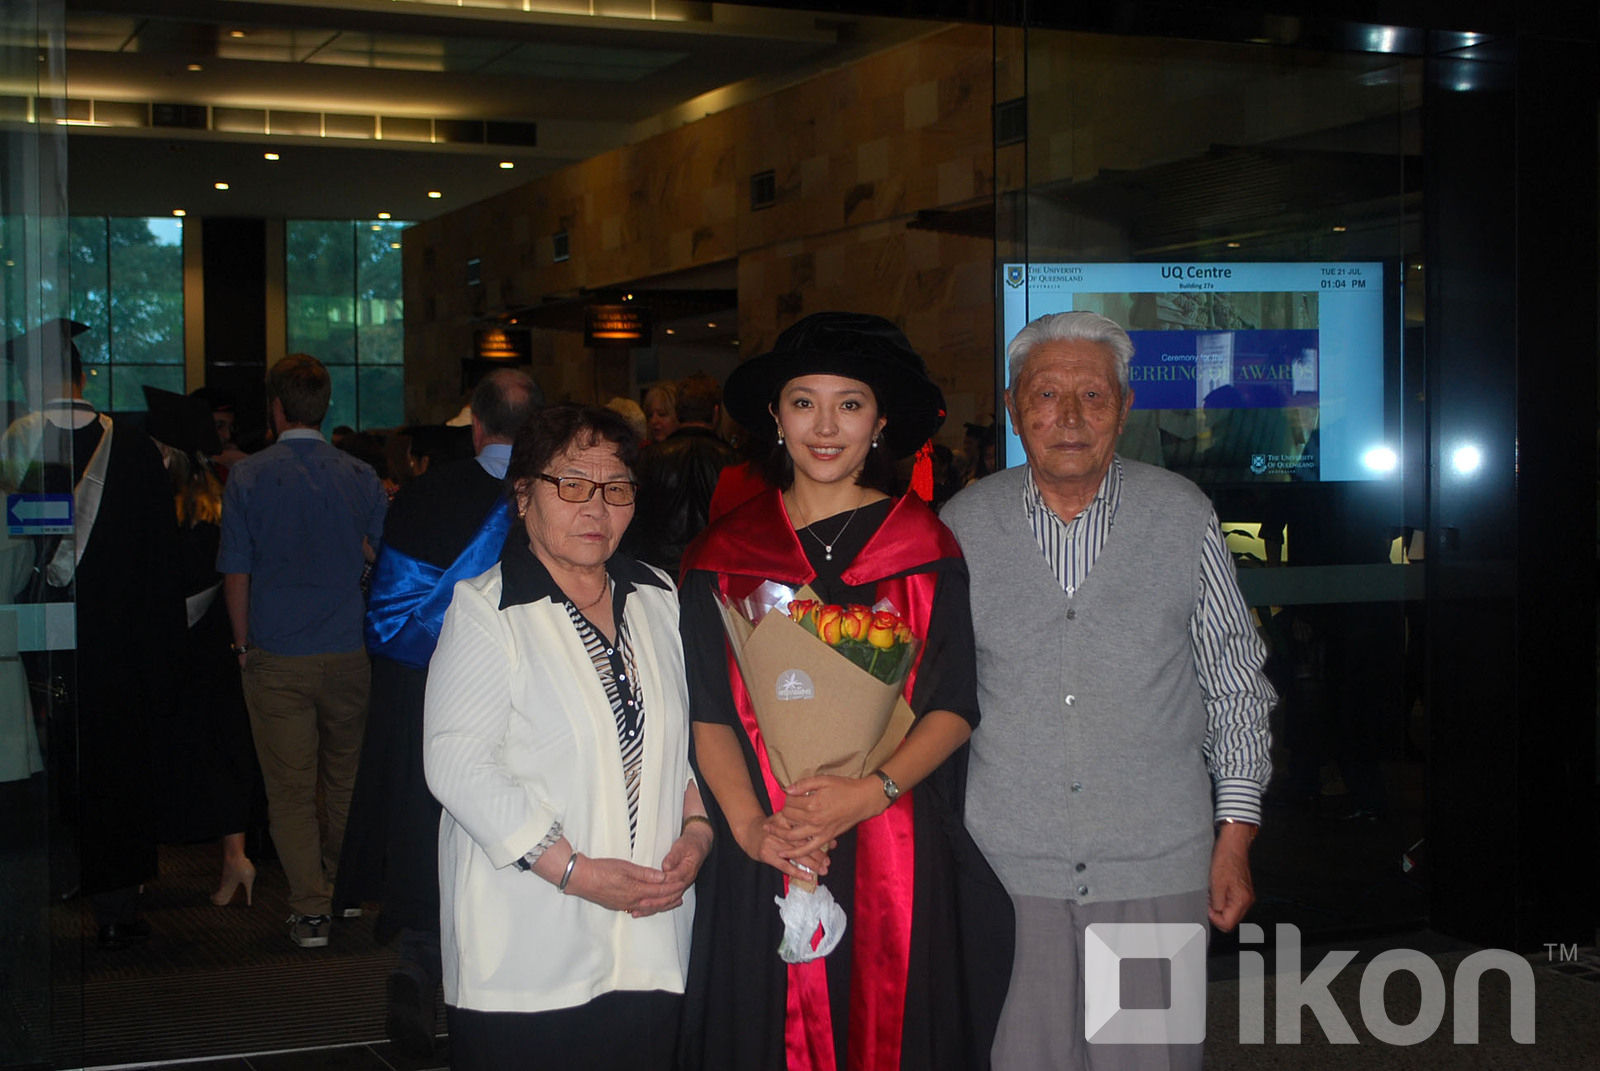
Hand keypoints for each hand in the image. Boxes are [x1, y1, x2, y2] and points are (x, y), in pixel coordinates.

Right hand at [564, 855, 686, 915]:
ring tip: (672, 903)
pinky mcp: (617, 905)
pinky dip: (649, 908)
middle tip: (682, 895)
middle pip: (657, 903)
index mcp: (636, 891)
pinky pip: (638, 909)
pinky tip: (649, 907)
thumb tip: (662, 877)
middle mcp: (632, 901)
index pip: (660, 891)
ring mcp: (624, 905)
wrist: (581, 879)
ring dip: (662, 905)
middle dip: (671, 899)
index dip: (673, 888)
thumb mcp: (626, 867)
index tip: (682, 883)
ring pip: (648, 908)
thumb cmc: (601, 870)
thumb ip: (645, 873)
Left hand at [632, 825, 712, 916]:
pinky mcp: (677, 887)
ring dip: (655, 906)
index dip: (660, 885)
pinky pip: (668, 900)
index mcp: (687, 871)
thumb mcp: (681, 847)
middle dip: (656, 901)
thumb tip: (666, 866)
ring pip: (669, 901)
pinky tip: (648, 908)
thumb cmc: (690, 846)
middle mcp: (685, 881)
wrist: (698, 846)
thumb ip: (673, 857)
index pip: (673, 881)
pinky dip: (658, 906)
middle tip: (642, 903)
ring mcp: (682, 886)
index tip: (648, 888)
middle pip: (671, 896)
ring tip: (642, 909)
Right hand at [734, 811, 830, 882]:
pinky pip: (785, 865)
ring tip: (823, 870)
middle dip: (818, 853)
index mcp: (786, 817)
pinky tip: (808, 877)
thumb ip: (805, 826)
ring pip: (796, 855)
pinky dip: (798, 872)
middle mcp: (779, 829)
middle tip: (828, 861)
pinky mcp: (767, 854)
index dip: (821, 836)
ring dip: (811, 864)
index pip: (806, 827)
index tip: (833, 844)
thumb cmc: (773, 827)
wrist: (749, 832)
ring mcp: (772, 842)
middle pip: (803, 842)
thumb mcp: (786, 820)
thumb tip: (831, 836)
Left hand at [778, 774, 885, 855]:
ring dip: (778, 834)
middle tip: (779, 812)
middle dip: (782, 814)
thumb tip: (787, 790)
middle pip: (788, 818)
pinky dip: (794, 853)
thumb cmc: (845, 787)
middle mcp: (814, 819)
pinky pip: (807, 849)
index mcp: (812, 803)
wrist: (864, 800)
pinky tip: (782, 853)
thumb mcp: (824, 780)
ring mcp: (819, 831)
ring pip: (792, 836)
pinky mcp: (825, 838)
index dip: (787, 798)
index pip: (790, 803)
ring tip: (767, 831)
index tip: (791, 796)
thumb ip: (803, 785)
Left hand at [1207, 822, 1256, 931]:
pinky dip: (1223, 900)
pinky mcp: (1243, 891)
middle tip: (1209, 900)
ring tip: (1213, 893)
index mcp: (1242, 901)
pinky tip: (1217, 890)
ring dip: (1220, 907)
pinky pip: (1232, 903)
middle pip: (1231, 920)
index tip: (1208, 907)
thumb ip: (1217, 904)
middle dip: (1217, 914)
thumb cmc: (1225, 860)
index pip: (1227, 924)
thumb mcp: (1216, 884)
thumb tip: (1216, 914)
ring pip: (1231, 912)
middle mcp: (1247, 901)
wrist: (1233, 844)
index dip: (1214, 918)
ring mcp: (1246, 896)